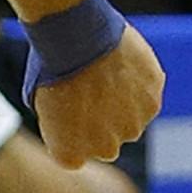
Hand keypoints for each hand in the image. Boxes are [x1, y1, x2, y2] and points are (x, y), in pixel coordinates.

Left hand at [33, 25, 163, 168]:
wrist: (77, 37)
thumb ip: (59, 122)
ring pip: (128, 121)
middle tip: (86, 91)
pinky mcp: (152, 104)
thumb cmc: (51, 65)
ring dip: (120, 104)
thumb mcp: (38, 99)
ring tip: (102, 74)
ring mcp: (133, 127)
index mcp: (70, 153)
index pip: (74, 154)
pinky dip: (136, 86)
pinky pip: (144, 99)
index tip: (64, 110)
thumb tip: (70, 120)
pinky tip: (119, 65)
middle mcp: (105, 149)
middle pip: (104, 142)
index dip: (69, 132)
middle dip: (97, 123)